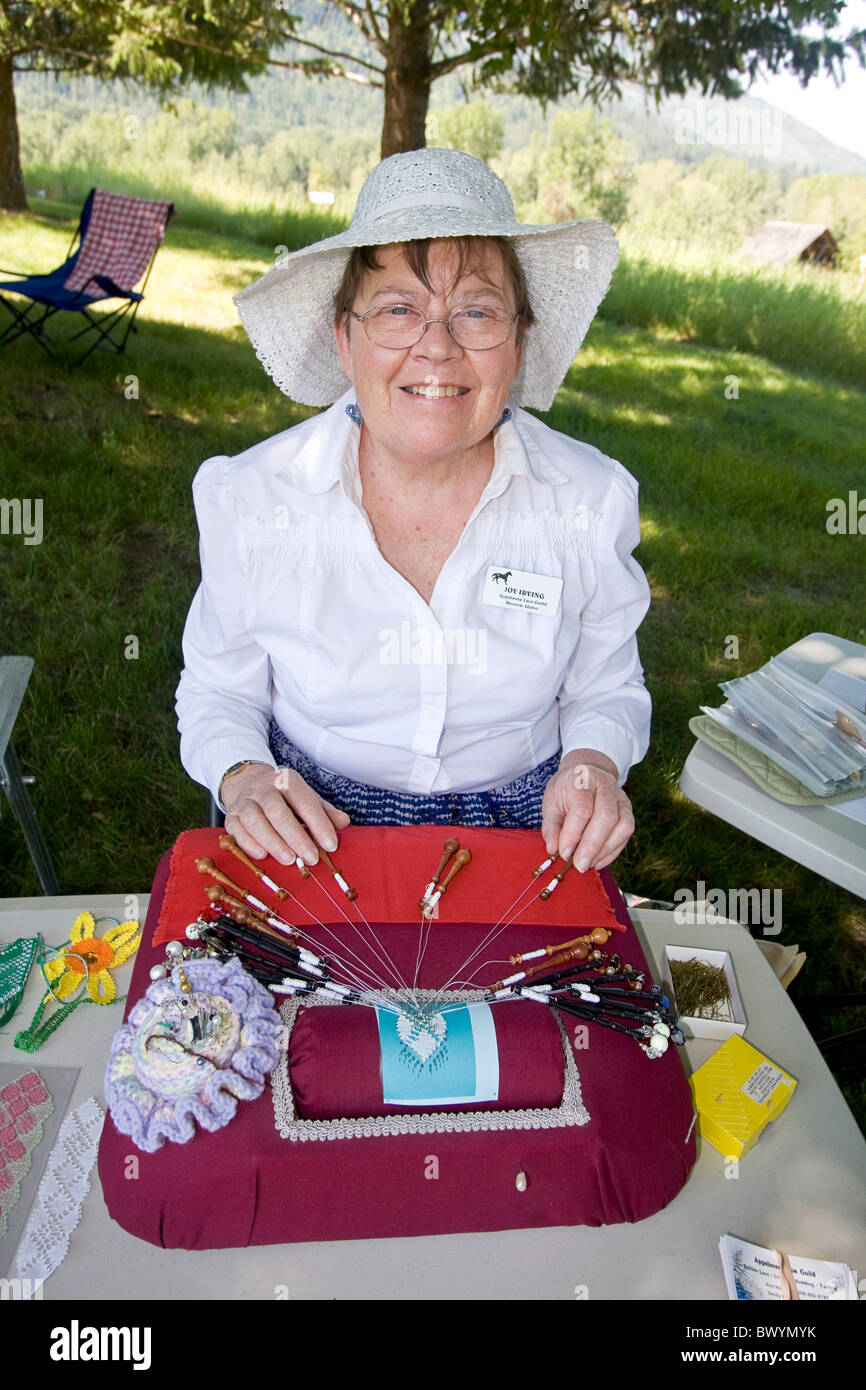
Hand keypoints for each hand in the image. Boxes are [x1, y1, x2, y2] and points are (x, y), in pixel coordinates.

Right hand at [220, 764, 350, 866]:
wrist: (246, 782)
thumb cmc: (283, 796)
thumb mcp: (306, 797)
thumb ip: (324, 811)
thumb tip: (343, 822)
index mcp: (287, 781)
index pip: (305, 802)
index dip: (318, 824)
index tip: (330, 845)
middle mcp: (263, 789)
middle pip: (278, 812)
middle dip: (296, 837)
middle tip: (311, 858)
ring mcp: (244, 802)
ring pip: (255, 821)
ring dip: (273, 842)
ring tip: (289, 860)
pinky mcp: (230, 816)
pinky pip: (236, 830)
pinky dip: (249, 844)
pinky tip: (263, 856)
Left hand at [541, 749, 634, 872]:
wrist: (586, 773)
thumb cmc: (566, 789)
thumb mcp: (551, 801)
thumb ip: (551, 826)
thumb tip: (553, 850)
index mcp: (583, 779)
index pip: (582, 809)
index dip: (573, 834)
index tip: (564, 853)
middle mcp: (606, 786)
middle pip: (607, 817)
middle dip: (592, 846)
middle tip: (579, 865)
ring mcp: (621, 798)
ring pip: (623, 826)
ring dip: (605, 850)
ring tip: (588, 863)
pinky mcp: (628, 811)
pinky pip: (626, 834)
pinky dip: (612, 851)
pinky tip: (597, 860)